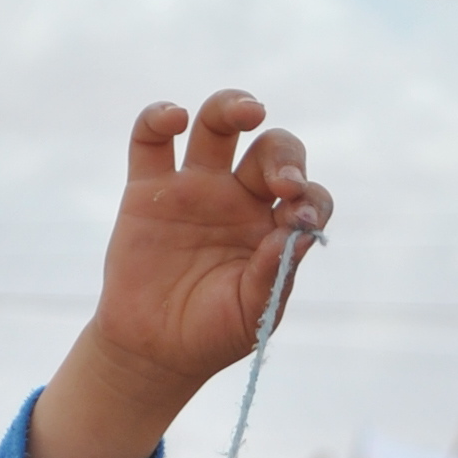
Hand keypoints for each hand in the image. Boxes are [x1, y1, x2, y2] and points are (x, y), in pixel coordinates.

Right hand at [92, 91, 330, 397]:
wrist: (153, 351)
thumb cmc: (211, 333)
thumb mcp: (252, 313)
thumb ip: (274, 274)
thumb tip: (298, 234)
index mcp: (274, 226)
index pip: (308, 194)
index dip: (310, 198)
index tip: (300, 219)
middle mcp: (239, 198)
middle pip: (270, 149)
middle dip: (283, 154)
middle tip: (284, 181)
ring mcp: (194, 188)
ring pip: (217, 124)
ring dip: (233, 106)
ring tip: (248, 113)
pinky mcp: (147, 190)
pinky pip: (151, 139)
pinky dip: (160, 117)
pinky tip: (174, 117)